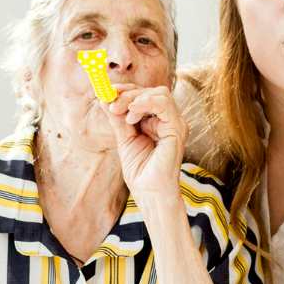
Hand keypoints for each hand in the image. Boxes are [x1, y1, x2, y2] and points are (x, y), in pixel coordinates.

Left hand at [104, 86, 187, 207]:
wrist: (149, 192)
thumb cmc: (140, 171)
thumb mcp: (124, 139)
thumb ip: (117, 119)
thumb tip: (105, 99)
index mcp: (156, 121)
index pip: (143, 95)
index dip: (125, 91)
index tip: (107, 93)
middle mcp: (168, 120)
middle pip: (151, 91)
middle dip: (128, 94)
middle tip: (111, 103)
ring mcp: (175, 123)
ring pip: (159, 94)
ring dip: (135, 98)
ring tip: (121, 112)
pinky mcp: (177, 129)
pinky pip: (164, 105)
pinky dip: (146, 103)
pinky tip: (132, 114)